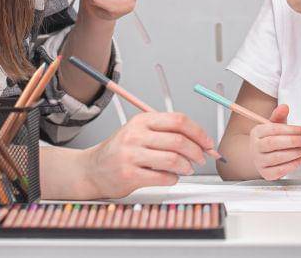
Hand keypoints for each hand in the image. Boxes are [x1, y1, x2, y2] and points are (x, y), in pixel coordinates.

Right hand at [81, 112, 214, 198]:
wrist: (93, 169)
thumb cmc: (120, 150)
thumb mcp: (139, 132)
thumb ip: (166, 132)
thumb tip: (199, 140)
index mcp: (141, 121)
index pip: (178, 121)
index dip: (198, 132)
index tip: (207, 142)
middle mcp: (135, 135)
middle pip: (178, 140)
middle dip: (197, 151)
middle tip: (201, 158)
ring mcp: (131, 155)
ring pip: (173, 159)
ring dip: (186, 167)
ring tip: (186, 169)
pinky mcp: (129, 175)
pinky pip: (163, 177)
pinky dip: (173, 178)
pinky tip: (170, 177)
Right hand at [249, 104, 300, 180]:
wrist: (262, 156)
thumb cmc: (272, 139)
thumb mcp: (274, 125)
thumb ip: (280, 116)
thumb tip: (284, 107)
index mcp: (257, 132)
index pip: (273, 129)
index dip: (290, 130)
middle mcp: (255, 147)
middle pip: (272, 143)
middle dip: (292, 142)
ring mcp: (259, 161)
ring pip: (277, 157)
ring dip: (294, 153)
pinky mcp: (266, 174)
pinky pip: (279, 171)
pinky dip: (292, 165)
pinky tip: (299, 159)